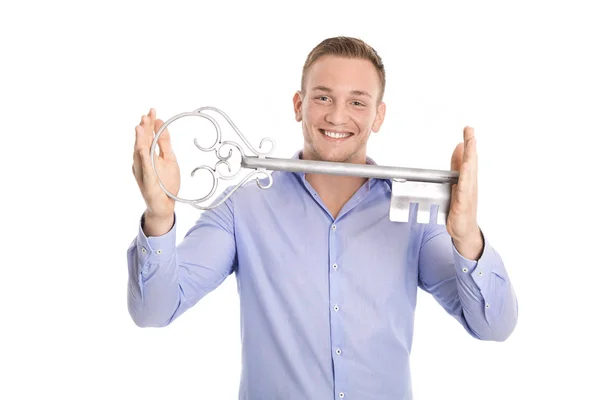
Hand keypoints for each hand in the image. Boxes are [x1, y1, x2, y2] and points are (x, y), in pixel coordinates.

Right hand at [132, 108, 180, 219]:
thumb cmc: (165, 182)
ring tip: (140, 126)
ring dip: (140, 140)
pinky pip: (145, 169)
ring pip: (140, 153)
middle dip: (144, 128)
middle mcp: (143, 162)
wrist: (164, 205)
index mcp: (149, 155)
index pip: (148, 136)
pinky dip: (143, 158)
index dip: (150, 124)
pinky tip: (142, 149)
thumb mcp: (169, 158)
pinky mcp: (147, 182)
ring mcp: (143, 172)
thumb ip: (165, 142)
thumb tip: (161, 123)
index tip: (152, 110)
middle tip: (145, 114)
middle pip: (143, 142)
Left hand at [447, 126, 482, 259]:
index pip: (469, 158)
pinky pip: (463, 189)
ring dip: (469, 158)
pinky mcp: (463, 203)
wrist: (464, 230)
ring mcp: (468, 193)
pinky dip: (464, 178)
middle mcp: (471, 184)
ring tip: (469, 144)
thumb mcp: (457, 182)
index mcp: (468, 178)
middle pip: (472, 162)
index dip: (469, 143)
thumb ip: (457, 166)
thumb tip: (459, 148)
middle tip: (470, 130)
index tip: (468, 128)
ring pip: (469, 173)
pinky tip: (464, 169)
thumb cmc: (462, 206)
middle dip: (471, 145)